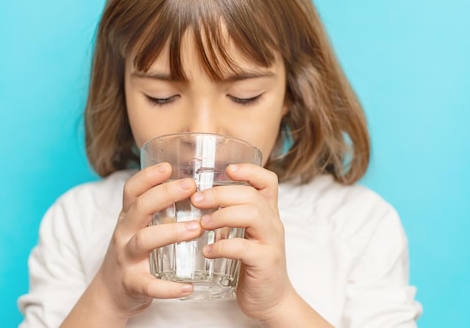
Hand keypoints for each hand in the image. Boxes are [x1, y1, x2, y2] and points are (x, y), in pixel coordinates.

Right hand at [84, 163, 199, 320]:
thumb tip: (196, 187)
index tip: (168, 166)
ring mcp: (126, 258)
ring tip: (196, 228)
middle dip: (164, 195)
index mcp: (128, 217)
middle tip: (191, 187)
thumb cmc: (133, 253)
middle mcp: (124, 233)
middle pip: (140, 208)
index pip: (131, 190)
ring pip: (144, 241)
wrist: (110, 293)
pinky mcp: (132, 284)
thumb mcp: (139, 226)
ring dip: (170, 233)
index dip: (147, 176)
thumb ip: (160, 209)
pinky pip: (149, 285)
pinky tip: (189, 287)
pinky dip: (168, 288)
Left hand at [190, 163, 293, 321]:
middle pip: (252, 195)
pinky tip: (207, 251)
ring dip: (222, 216)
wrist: (272, 300)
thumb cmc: (252, 264)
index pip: (268, 181)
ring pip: (252, 215)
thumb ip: (231, 216)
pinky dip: (221, 246)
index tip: (227, 169)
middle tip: (197, 199)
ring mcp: (271, 243)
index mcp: (268, 213)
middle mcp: (273, 224)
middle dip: (221, 193)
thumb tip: (197, 198)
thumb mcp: (245, 235)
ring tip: (202, 224)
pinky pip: (243, 248)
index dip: (249, 170)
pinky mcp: (265, 263)